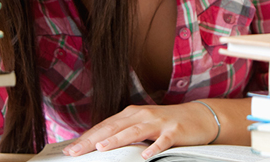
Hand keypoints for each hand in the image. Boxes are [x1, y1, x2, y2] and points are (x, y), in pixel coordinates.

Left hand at [62, 102, 218, 159]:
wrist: (199, 117)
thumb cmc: (167, 123)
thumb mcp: (143, 125)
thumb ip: (124, 131)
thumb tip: (100, 144)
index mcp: (131, 114)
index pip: (104, 126)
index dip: (87, 137)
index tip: (71, 149)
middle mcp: (142, 115)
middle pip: (113, 128)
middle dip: (93, 140)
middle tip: (75, 152)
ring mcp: (158, 122)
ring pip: (134, 131)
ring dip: (117, 140)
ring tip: (102, 148)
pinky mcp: (174, 132)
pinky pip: (162, 142)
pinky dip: (154, 148)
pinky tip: (145, 156)